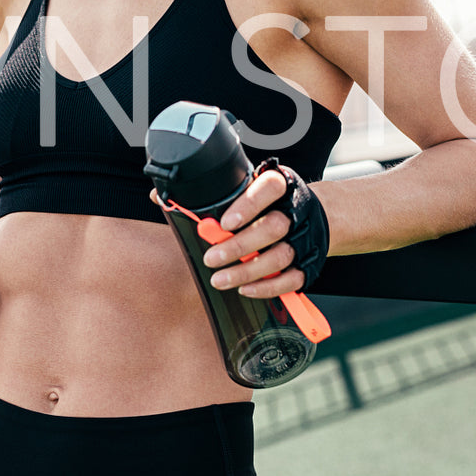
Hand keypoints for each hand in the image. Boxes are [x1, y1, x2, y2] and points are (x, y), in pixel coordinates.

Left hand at [152, 159, 329, 299]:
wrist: (316, 215)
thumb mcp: (245, 188)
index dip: (249, 204)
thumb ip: (209, 193)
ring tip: (220, 279)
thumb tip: (158, 195)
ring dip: (248, 270)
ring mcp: (302, 239)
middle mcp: (293, 212)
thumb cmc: (268, 202)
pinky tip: (245, 289)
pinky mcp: (307, 263)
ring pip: (280, 256)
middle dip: (239, 246)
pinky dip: (268, 287)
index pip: (269, 188)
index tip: (225, 222)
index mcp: (279, 186)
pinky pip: (292, 279)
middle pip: (273, 227)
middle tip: (211, 258)